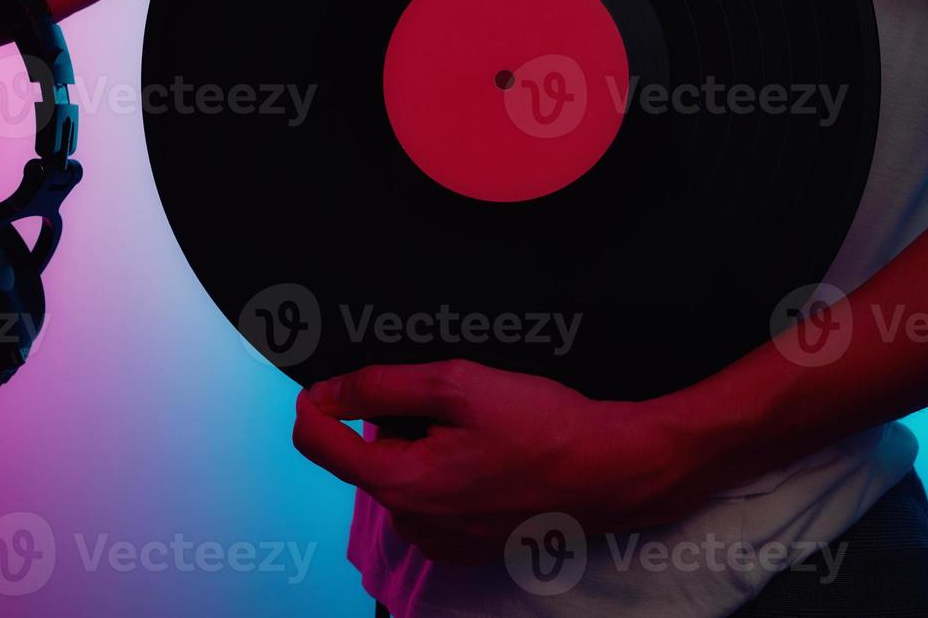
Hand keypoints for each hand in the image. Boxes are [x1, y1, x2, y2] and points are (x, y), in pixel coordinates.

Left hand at [293, 361, 698, 563]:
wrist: (613, 470)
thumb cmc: (545, 425)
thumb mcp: (457, 384)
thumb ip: (380, 387)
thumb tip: (325, 393)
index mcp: (401, 483)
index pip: (319, 445)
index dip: (314, 404)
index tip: (327, 380)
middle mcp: (412, 522)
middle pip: (365, 456)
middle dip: (390, 422)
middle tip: (444, 399)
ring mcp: (439, 540)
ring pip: (400, 476)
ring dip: (420, 446)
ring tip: (475, 428)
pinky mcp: (464, 546)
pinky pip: (429, 499)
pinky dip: (443, 472)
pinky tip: (485, 456)